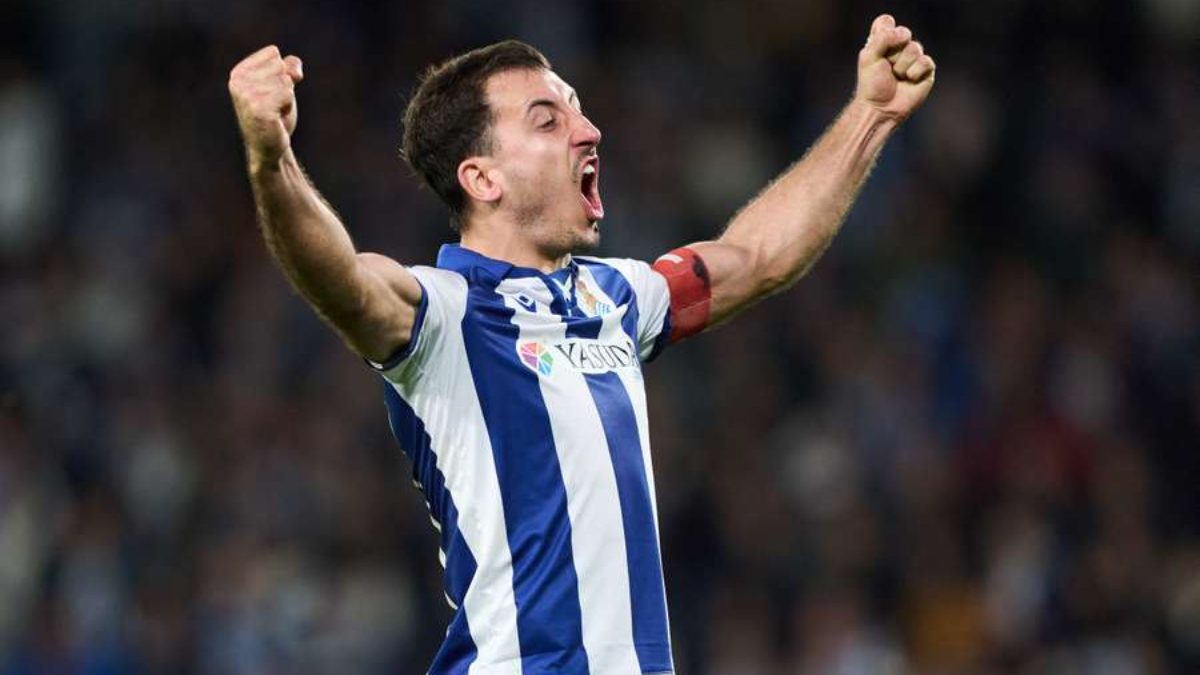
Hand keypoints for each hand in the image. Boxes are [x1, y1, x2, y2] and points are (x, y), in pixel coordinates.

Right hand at [229, 45, 303, 166]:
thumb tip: (294, 72)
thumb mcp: (282, 84)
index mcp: (239, 72)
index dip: (282, 74)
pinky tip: (276, 118)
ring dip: (287, 99)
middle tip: (274, 105)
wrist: (269, 146)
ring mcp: (246, 95)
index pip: (274, 54)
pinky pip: (287, 94)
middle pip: (281, 67)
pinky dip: (287, 107)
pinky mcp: (258, 108)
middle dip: (285, 87)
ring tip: (274, 112)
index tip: (271, 93)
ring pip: (286, 81)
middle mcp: (238, 81)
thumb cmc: (275, 114)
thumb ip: (289, 67)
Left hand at [855, 14, 935, 120]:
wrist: (881, 108)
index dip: (885, 31)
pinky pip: (925, 61)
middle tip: (887, 67)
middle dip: (892, 52)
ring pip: (914, 48)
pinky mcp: (926, 70)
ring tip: (897, 77)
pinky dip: (914, 73)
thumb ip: (882, 38)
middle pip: (903, 33)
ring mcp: (914, 58)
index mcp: (883, 41)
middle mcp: (900, 47)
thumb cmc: (871, 85)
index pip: (886, 22)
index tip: (879, 47)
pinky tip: (909, 81)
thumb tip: (905, 34)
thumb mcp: (869, 57)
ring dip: (902, 66)